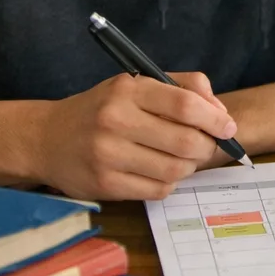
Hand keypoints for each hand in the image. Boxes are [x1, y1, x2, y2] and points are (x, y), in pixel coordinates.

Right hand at [31, 71, 235, 199]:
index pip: (185, 105)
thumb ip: (182, 88)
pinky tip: (159, 171)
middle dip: (206, 146)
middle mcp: (115, 121)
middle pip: (185, 142)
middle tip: (205, 145)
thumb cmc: (102, 109)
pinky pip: (157, 190)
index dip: (215, 118)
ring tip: (181, 158)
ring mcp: (107, 155)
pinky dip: (168, 183)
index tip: (227, 127)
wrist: (47, 139)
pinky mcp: (105, 185)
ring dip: (188, 167)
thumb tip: (220, 112)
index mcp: (127, 90)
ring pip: (175, 170)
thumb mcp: (135, 85)